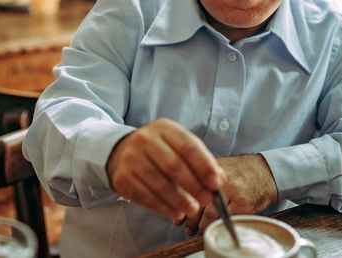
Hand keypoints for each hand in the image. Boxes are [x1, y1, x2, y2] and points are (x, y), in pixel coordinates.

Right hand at [106, 118, 224, 222]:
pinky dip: (163, 207)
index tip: (216, 183)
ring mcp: (131, 158)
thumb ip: (199, 159)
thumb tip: (219, 179)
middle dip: (193, 185)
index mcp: (163, 128)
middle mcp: (144, 140)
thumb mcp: (177, 145)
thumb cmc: (157, 150)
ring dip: (179, 200)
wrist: (121, 152)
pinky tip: (175, 213)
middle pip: (173, 166)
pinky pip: (146, 196)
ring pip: (159, 183)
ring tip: (192, 209)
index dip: (204, 166)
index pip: (188, 146)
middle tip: (206, 199)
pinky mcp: (122, 178)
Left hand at [182, 154, 278, 235]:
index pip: (189, 188)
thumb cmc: (238, 172)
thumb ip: (200, 179)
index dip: (181, 204)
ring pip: (209, 214)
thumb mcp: (217, 168)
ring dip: (201, 225)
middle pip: (197, 202)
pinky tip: (214, 228)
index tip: (178, 216)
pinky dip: (217, 226)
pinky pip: (225, 220)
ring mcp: (232, 192)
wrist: (265, 171)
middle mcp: (219, 179)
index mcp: (210, 169)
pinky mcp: (243, 204)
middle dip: (190, 218)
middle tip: (187, 227)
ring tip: (197, 230)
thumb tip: (179, 200)